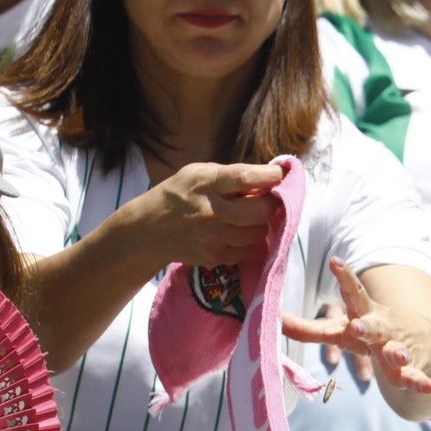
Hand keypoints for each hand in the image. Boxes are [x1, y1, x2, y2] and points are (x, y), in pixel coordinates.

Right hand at [131, 162, 284, 269]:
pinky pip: (249, 250)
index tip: (281, 175)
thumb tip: (269, 181)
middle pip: (261, 211)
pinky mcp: (214, 256)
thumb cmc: (179, 194)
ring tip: (247, 218)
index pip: (245, 177)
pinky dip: (249, 241)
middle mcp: (210, 211)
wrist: (149, 230)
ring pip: (259, 232)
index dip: (270, 176)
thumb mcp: (197, 173)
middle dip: (269, 205)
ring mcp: (213, 237)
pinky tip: (237, 233)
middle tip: (264, 202)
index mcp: (205, 183)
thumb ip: (230, 176)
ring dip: (260, 224)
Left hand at [281, 258, 430, 394]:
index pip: (351, 293)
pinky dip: (420, 382)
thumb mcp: (342, 328)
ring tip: (398, 355)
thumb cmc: (372, 331)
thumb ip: (308, 328)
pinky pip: (414, 376)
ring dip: (396, 353)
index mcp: (362, 314)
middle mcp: (380, 328)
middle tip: (355, 325)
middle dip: (365, 326)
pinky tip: (430, 387)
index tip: (335, 260)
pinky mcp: (410, 367)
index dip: (344, 277)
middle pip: (372, 326)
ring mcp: (397, 346)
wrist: (427, 340)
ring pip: (395, 350)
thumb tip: (271, 319)